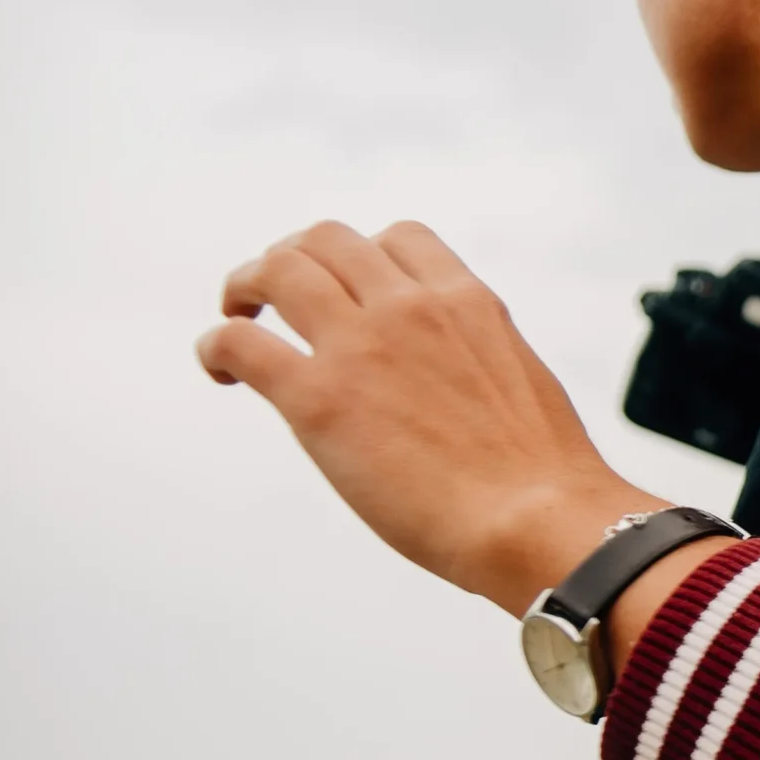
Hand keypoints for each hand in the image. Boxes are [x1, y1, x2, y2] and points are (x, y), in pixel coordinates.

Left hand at [197, 221, 661, 613]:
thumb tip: (458, 383)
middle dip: (293, 258)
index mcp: (467, 302)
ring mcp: (361, 345)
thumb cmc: (542, 478)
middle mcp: (411, 306)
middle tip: (275, 296)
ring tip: (237, 317)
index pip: (399, 239)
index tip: (348, 289)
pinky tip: (221, 371)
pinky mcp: (317, 399)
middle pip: (326, 239)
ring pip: (277, 269)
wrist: (537, 521)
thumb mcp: (520, 380)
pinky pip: (240, 344)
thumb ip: (476, 358)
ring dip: (246, 285)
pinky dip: (218, 346)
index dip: (361, 257)